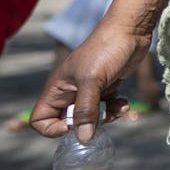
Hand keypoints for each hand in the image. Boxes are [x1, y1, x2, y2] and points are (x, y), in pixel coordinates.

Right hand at [31, 22, 148, 142]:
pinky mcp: (106, 87)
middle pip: (68, 121)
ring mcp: (88, 90)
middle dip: (86, 125)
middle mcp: (70, 91)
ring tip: (118, 108)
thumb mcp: (93, 81)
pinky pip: (105, 108)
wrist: (130, 30)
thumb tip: (83, 139)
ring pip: (90, 117)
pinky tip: (124, 103)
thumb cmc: (106, 50)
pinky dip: (114, 109)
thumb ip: (86, 111)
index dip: (52, 129)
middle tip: (101, 116)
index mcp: (57, 89)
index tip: (72, 126)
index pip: (39, 119)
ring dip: (104, 117)